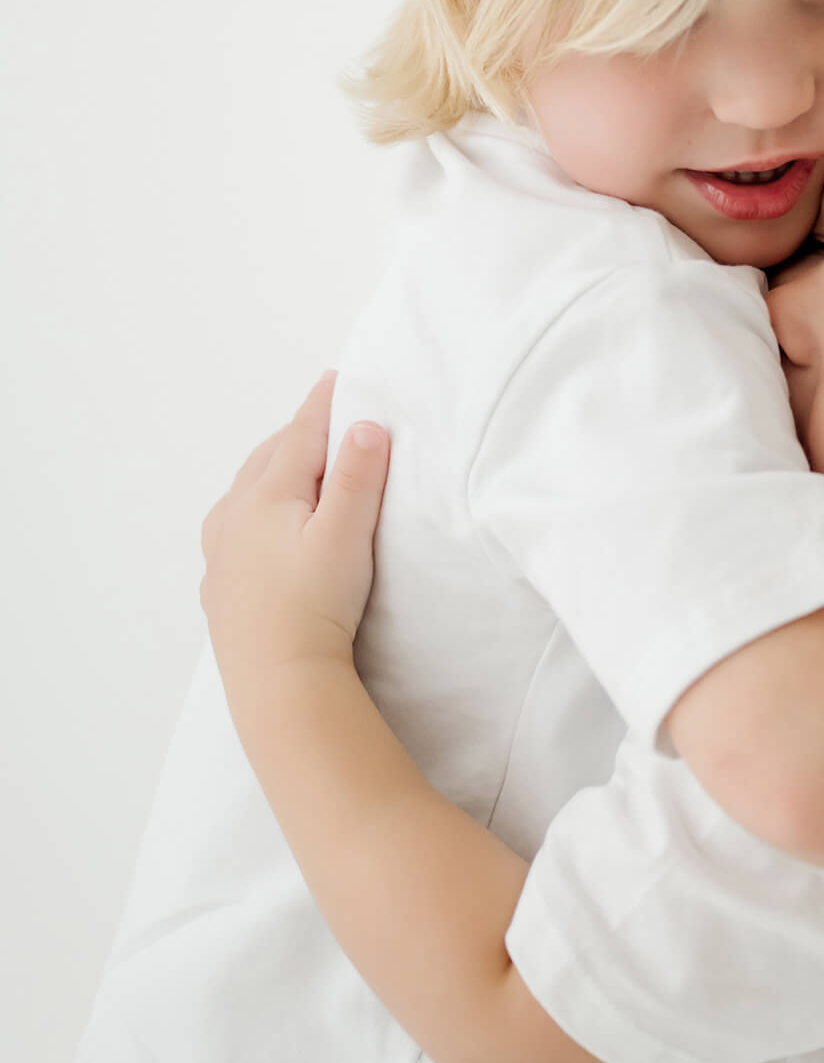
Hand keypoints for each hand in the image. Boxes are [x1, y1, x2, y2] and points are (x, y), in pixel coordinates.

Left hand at [200, 374, 390, 680]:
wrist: (277, 683)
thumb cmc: (315, 607)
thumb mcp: (345, 535)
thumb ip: (355, 476)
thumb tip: (363, 425)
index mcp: (265, 494)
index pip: (300, 434)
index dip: (324, 405)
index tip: (339, 379)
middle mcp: (233, 515)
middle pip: (268, 457)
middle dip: (299, 436)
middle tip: (327, 420)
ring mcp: (220, 552)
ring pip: (246, 492)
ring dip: (274, 472)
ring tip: (298, 467)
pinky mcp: (220, 586)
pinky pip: (235, 530)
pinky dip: (255, 512)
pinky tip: (264, 528)